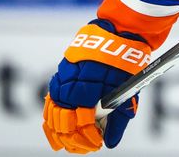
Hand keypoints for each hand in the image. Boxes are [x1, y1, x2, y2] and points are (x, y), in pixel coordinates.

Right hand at [42, 19, 150, 152]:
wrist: (118, 33)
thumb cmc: (125, 63)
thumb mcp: (127, 92)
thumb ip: (118, 119)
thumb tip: (111, 143)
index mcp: (87, 91)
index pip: (81, 125)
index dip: (88, 139)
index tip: (96, 144)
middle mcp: (70, 86)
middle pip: (63, 123)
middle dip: (73, 138)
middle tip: (86, 146)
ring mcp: (62, 80)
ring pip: (52, 114)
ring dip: (60, 131)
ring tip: (69, 142)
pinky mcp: (60, 74)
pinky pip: (51, 101)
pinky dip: (53, 117)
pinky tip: (58, 127)